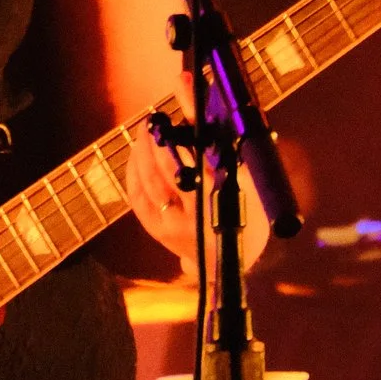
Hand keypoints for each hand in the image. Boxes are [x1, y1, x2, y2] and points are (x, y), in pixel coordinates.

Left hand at [124, 122, 271, 270]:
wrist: (230, 262)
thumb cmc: (245, 219)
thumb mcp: (246, 186)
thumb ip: (226, 156)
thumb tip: (204, 119)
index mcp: (219, 204)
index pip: (194, 164)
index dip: (180, 138)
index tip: (174, 117)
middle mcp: (191, 217)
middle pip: (164, 172)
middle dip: (155, 142)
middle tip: (154, 120)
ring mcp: (169, 225)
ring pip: (147, 182)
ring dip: (142, 153)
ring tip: (145, 132)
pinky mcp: (155, 230)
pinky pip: (136, 196)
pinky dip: (133, 172)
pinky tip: (137, 155)